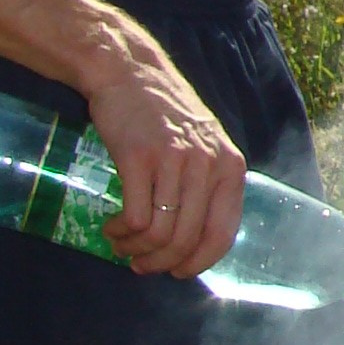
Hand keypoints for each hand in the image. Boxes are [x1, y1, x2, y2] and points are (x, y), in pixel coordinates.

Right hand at [85, 34, 246, 278]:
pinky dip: (122, 232)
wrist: (129, 72)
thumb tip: (195, 243)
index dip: (198, 262)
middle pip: (186, 239)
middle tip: (141, 266)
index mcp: (230, 167)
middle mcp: (207, 165)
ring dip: (136, 250)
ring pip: (160, 234)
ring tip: (122, 246)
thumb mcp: (204, 145)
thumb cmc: (164, 114)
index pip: (222, 234)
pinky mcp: (140, 158)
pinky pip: (136, 217)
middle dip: (161, 264)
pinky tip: (113, 227)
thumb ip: (207, 186)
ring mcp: (174, 161)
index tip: (178, 272)